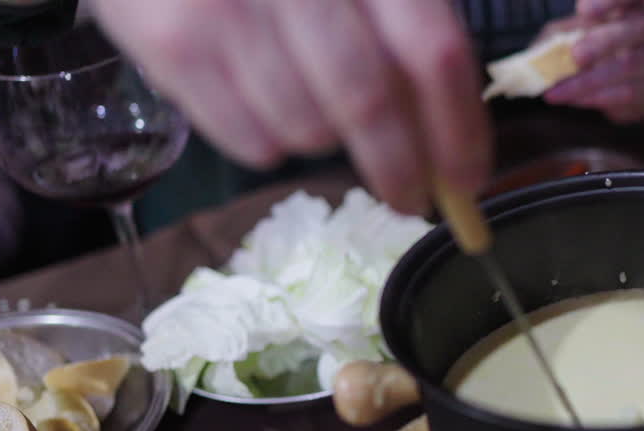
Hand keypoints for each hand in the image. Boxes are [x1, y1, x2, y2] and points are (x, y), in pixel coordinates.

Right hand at [85, 0, 491, 213]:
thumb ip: (405, 41)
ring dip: (326, 145)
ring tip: (319, 122)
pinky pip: (248, 141)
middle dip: (399, 167)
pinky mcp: (173, 41)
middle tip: (410, 199)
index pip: (433, 52)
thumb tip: (449, 146)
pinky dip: (270, 146)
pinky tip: (266, 110)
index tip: (469, 181)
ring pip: (308, 128)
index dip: (459, 130)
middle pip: (369, 101)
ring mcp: (231, 7)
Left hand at [541, 0, 643, 124]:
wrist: (622, 82)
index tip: (583, 11)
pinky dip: (596, 97)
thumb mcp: (575, 33)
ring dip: (589, 80)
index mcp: (637, 3)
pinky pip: (627, 94)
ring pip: (629, 66)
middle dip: (603, 42)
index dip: (610, 0)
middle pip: (637, 28)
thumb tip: (541, 57)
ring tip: (557, 91)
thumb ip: (561, 36)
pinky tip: (574, 99)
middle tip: (576, 56)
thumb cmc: (595, 46)